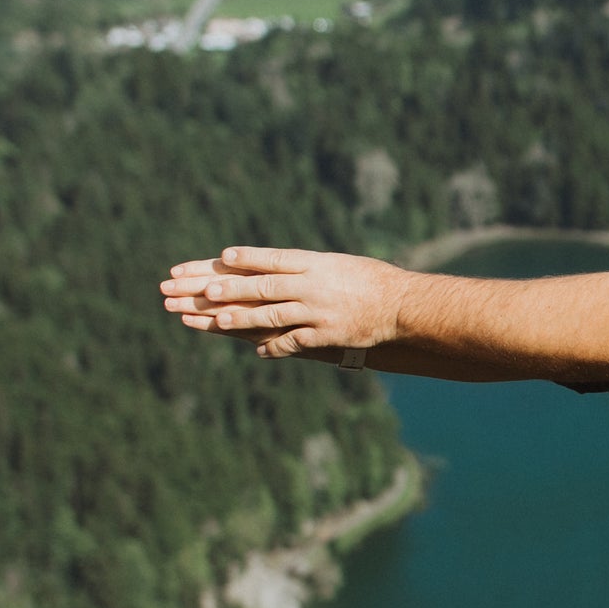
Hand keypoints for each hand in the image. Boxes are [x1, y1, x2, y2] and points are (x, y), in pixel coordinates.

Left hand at [161, 245, 407, 359]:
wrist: (403, 306)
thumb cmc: (371, 280)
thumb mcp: (339, 264)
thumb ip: (308, 267)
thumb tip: (276, 265)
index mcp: (317, 263)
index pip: (274, 258)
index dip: (247, 258)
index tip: (222, 256)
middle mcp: (314, 286)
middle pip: (265, 286)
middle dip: (233, 289)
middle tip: (205, 291)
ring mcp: (319, 311)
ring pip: (274, 314)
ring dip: (244, 317)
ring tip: (219, 320)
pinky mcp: (327, 335)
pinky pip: (294, 341)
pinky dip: (275, 346)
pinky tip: (257, 350)